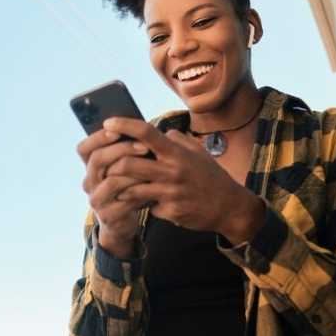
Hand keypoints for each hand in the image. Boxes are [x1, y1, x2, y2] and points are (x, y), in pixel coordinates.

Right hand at [77, 123, 152, 256]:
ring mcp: (96, 199)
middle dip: (122, 149)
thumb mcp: (123, 169)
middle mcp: (89, 182)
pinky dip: (139, 191)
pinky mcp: (108, 215)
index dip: (98, 137)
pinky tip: (152, 186)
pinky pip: (123, 200)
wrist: (123, 223)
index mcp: (90, 168)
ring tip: (152, 166)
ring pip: (112, 180)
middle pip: (97, 159)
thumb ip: (124, 151)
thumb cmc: (127, 188)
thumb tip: (138, 126)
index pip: (84, 148)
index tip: (116, 129)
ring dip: (134, 171)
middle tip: (144, 146)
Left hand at [101, 118, 265, 243]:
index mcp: (177, 153)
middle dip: (111, 165)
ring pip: (131, 189)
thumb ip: (176, 140)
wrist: (230, 208)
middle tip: (105, 166)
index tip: (107, 123)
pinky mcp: (171, 211)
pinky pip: (147, 206)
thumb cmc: (211, 176)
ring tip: (115, 187)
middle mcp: (172, 171)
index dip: (124, 125)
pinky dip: (142, 204)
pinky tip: (143, 204)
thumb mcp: (198, 152)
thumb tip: (159, 131)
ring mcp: (171, 193)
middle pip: (128, 164)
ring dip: (120, 188)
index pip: (146, 133)